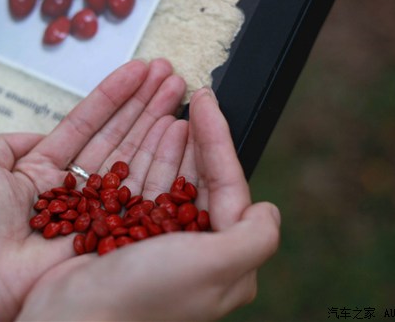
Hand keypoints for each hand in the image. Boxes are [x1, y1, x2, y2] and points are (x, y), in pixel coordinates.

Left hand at [0, 58, 187, 319]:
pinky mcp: (110, 230)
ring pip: (133, 156)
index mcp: (45, 168)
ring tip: (176, 89)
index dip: (113, 96)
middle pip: (117, 135)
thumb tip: (41, 133)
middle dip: (143, 103)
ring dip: (156, 122)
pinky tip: (175, 131)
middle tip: (167, 73)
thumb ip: (11, 141)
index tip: (137, 70)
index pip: (87, 123)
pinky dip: (159, 159)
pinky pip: (139, 189)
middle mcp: (76, 185)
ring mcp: (96, 207)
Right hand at [16, 87, 280, 320]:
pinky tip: (148, 135)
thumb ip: (254, 237)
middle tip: (189, 95)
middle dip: (197, 135)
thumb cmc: (143, 298)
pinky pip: (140, 187)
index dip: (218, 138)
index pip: (228, 185)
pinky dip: (144, 158)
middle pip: (200, 178)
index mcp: (222, 260)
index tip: (205, 101)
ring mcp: (156, 243)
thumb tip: (270, 210)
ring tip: (171, 105)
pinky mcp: (124, 236)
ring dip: (171, 140)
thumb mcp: (214, 267)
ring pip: (170, 177)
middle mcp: (193, 251)